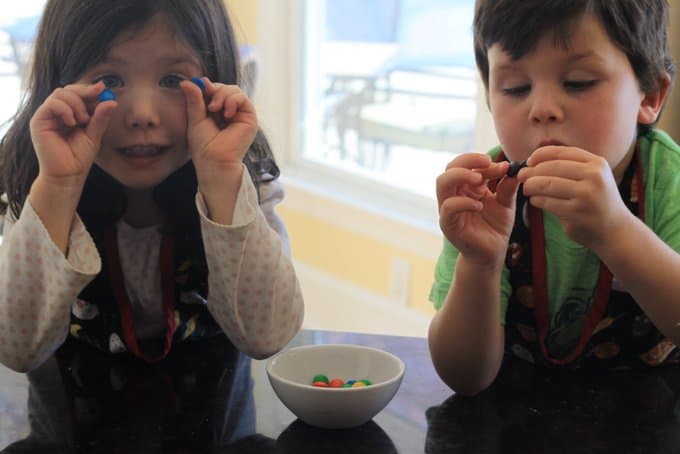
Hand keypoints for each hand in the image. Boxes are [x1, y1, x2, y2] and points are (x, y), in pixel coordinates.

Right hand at [29, 82, 116, 186]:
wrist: (67, 175)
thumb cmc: (79, 157)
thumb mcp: (94, 134)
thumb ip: (100, 117)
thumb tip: (112, 101)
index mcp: (70, 114)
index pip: (77, 93)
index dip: (89, 89)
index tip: (103, 88)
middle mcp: (57, 112)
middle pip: (68, 89)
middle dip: (84, 92)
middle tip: (97, 100)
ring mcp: (47, 116)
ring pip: (60, 93)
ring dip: (76, 103)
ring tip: (84, 120)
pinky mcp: (38, 121)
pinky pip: (52, 104)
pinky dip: (65, 109)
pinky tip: (72, 122)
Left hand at [181, 78, 257, 180]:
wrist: (215, 161)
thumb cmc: (204, 146)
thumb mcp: (195, 119)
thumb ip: (194, 100)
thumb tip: (186, 81)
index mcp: (216, 112)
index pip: (213, 89)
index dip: (207, 86)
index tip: (199, 88)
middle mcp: (229, 111)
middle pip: (224, 87)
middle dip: (215, 90)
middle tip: (208, 104)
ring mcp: (240, 114)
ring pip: (234, 90)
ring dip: (222, 95)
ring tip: (214, 109)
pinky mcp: (249, 117)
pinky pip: (242, 97)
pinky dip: (232, 101)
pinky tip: (226, 114)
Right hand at [437, 153, 519, 267]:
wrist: (491, 254)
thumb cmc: (495, 227)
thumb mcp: (506, 204)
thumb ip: (507, 187)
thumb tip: (511, 167)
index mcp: (466, 187)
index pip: (466, 165)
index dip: (482, 161)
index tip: (503, 166)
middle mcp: (454, 195)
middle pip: (450, 168)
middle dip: (467, 161)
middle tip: (487, 163)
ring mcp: (449, 209)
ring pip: (442, 183)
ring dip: (460, 175)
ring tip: (479, 180)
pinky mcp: (448, 224)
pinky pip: (448, 207)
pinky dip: (464, 202)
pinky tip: (480, 206)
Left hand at [518, 146, 630, 248]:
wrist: (615, 230)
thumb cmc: (596, 201)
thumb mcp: (591, 177)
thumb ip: (569, 166)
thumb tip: (534, 159)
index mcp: (596, 163)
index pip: (561, 152)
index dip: (539, 155)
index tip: (528, 161)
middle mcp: (593, 176)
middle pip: (551, 167)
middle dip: (531, 171)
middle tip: (521, 177)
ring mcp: (586, 194)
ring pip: (546, 184)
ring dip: (531, 186)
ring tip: (527, 189)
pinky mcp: (576, 212)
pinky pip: (547, 202)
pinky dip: (536, 200)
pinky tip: (535, 201)